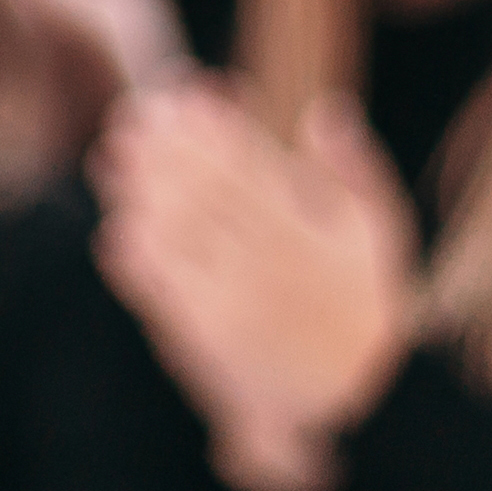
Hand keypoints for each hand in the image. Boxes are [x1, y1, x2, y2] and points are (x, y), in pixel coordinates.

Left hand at [92, 81, 416, 485]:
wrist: (363, 397)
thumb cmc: (369, 301)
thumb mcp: (379, 229)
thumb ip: (351, 168)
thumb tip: (324, 108)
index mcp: (304, 231)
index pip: (245, 164)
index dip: (208, 125)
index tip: (182, 93)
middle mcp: (266, 265)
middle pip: (201, 192)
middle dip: (161, 147)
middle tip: (131, 114)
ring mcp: (236, 303)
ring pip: (176, 237)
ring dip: (139, 192)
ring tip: (112, 158)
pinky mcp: (213, 342)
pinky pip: (166, 294)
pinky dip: (139, 261)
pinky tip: (119, 230)